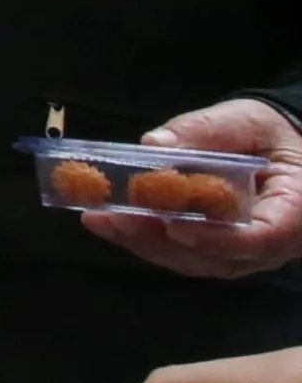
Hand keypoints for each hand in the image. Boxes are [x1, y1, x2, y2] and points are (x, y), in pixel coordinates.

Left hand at [88, 100, 301, 277]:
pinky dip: (147, 239)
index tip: (174, 226)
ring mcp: (245, 253)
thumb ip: (209, 130)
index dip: (214, 238)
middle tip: (115, 219)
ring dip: (145, 243)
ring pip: (195, 261)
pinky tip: (111, 222)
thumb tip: (155, 143)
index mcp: (294, 212)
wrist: (283, 150)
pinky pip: (185, 254)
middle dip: (161, 240)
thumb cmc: (271, 135)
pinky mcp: (219, 250)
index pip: (259, 238)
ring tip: (102, 220)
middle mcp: (271, 244)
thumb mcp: (249, 121)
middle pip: (216, 258)